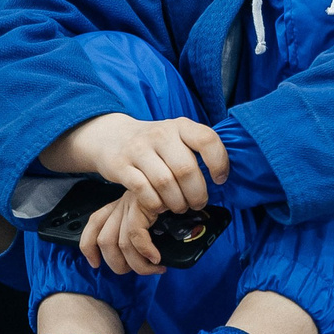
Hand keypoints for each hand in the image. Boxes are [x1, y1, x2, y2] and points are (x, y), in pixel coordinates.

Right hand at [66, 112, 229, 219]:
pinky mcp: (120, 166)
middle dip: (197, 194)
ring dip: (177, 202)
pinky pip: (143, 191)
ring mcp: (139, 149)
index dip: (219, 162)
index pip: (207, 139)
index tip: (220, 180)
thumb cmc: (155, 143)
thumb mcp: (176, 137)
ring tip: (180, 207)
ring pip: (165, 183)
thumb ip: (196, 150)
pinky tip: (160, 206)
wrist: (112, 136)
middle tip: (198, 204)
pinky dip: (156, 204)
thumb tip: (222, 178)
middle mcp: (160, 134)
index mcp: (180, 126)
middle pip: (186, 170)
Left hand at [79, 192, 168, 276]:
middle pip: (104, 241)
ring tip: (153, 268)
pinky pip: (135, 236)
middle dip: (117, 264)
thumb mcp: (155, 214)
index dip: (88, 247)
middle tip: (138, 270)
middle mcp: (122, 203)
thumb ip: (144, 228)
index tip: (95, 264)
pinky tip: (157, 259)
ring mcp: (131, 203)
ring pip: (119, 244)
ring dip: (136, 265)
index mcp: (120, 204)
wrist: (188, 178)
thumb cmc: (177, 200)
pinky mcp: (143, 205)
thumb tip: (145, 257)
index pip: (94, 224)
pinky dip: (145, 253)